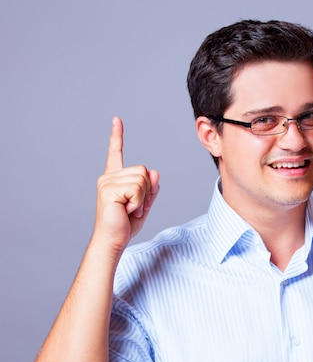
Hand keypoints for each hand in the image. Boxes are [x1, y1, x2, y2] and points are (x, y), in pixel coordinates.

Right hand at [93, 117, 159, 251]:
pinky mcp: (109, 189)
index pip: (116, 153)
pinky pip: (137, 189)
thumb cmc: (125, 224)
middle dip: (147, 191)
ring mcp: (107, 182)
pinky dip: (138, 202)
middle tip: (134, 207)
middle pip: (143, 170)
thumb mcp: (144, 204)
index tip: (117, 120)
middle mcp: (109, 177)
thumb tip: (155, 172)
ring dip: (142, 198)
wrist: (113, 241)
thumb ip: (151, 188)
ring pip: (142, 179)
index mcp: (115, 178)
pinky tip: (127, 211)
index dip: (117, 136)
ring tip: (129, 210)